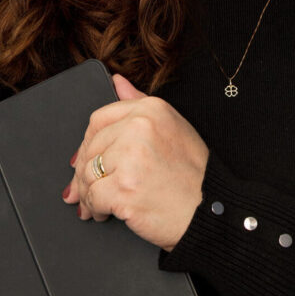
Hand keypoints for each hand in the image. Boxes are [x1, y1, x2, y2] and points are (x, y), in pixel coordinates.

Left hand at [62, 74, 208, 251]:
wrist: (210, 209)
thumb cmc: (194, 173)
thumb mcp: (172, 125)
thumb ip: (139, 101)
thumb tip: (118, 82)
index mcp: (150, 109)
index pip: (99, 120)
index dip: (87, 143)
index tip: (84, 158)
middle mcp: (139, 128)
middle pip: (90, 148)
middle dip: (84, 172)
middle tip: (85, 189)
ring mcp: (131, 158)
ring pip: (87, 174)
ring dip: (88, 193)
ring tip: (98, 203)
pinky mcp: (124, 189)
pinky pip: (93, 197)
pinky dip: (95, 209)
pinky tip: (105, 213)